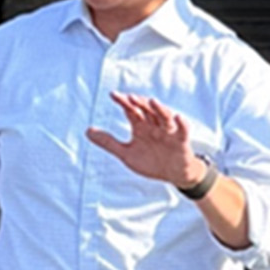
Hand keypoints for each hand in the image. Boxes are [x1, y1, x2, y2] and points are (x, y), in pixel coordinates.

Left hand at [86, 92, 207, 187]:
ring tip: (152, 101)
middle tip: (130, 97)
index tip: (113, 95)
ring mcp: (168, 132)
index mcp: (141, 127)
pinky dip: (181, 123)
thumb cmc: (151, 161)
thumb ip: (109, 142)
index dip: (124, 102)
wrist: (172, 174)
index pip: (132, 110)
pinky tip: (178, 117)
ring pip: (164, 117)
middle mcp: (154, 126)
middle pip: (147, 110)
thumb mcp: (126, 153)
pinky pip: (183, 131)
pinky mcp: (181, 141)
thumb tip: (87, 131)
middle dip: (139, 103)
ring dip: (159, 108)